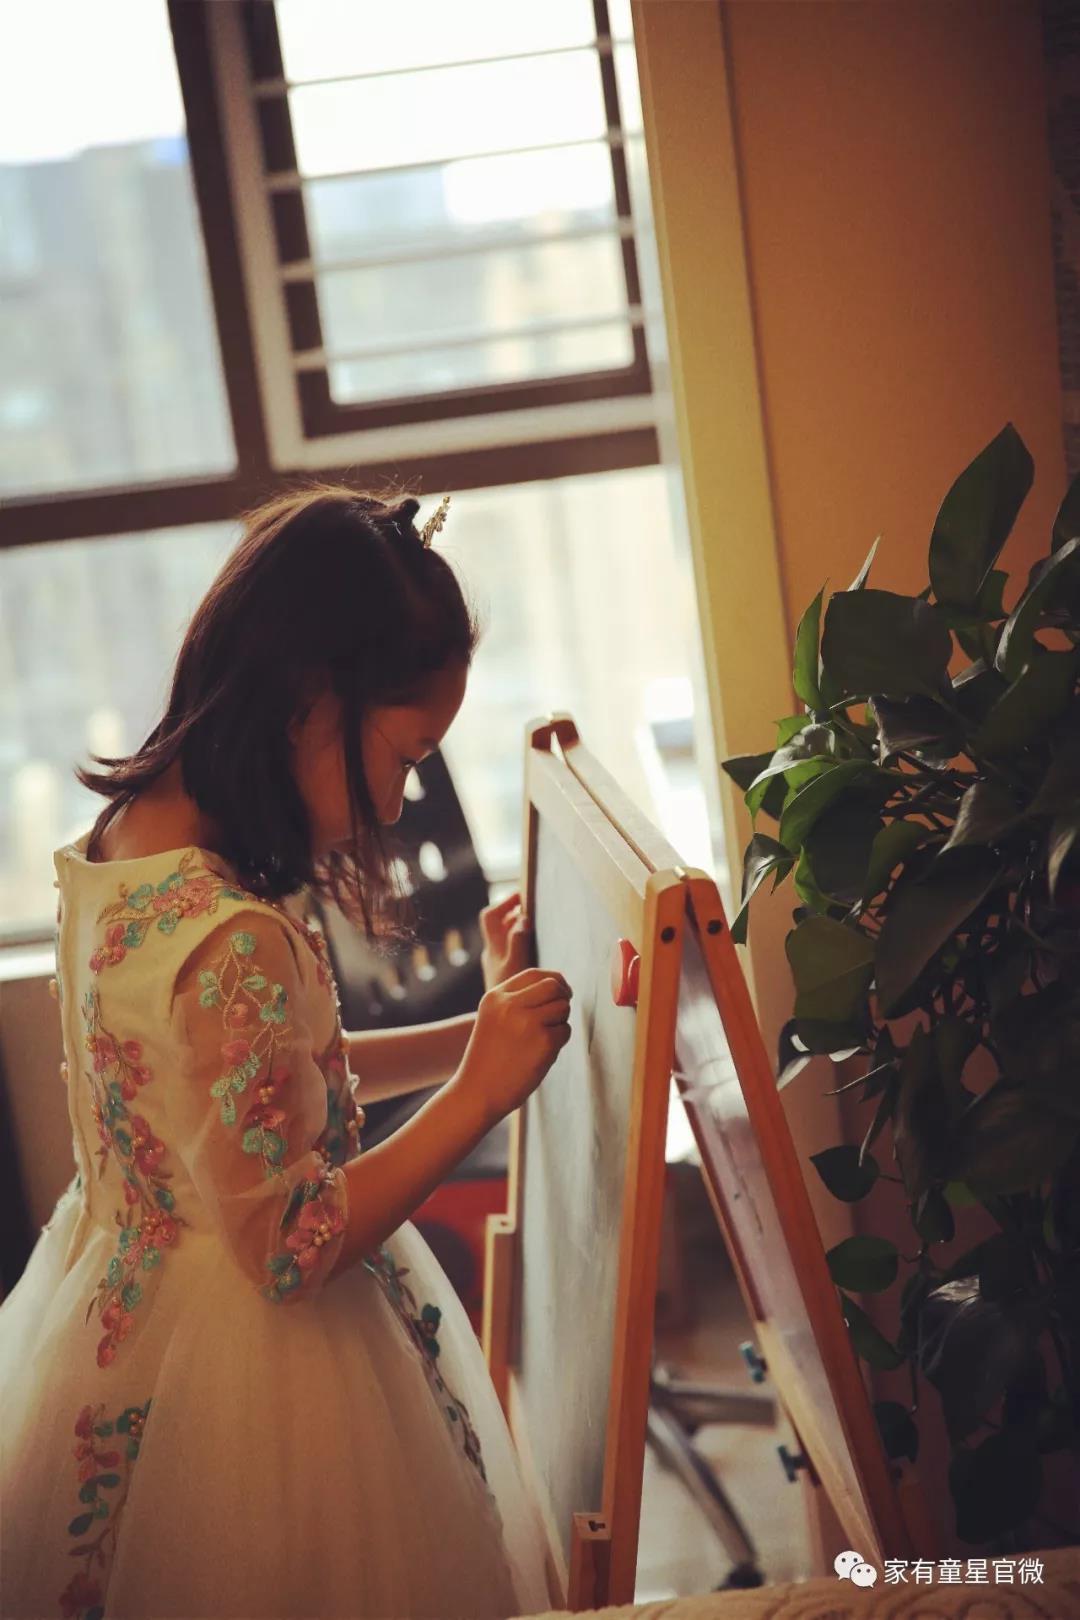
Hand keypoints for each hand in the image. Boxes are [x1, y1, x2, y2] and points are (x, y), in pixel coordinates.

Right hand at [453, 968, 572, 1124]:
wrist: (476, 1092)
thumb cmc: (488, 1059)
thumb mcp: (493, 1019)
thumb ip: (518, 1001)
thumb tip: (557, 987)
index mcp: (495, 997)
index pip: (534, 974)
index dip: (553, 980)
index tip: (560, 992)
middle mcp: (510, 1005)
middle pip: (553, 985)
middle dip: (563, 997)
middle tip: (560, 1014)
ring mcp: (527, 1022)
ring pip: (563, 1007)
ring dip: (560, 1021)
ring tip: (543, 1039)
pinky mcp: (544, 1042)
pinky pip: (565, 1031)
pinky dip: (559, 1042)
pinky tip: (541, 1055)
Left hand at [480, 889, 531, 990]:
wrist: (499, 1025)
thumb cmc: (508, 997)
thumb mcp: (515, 967)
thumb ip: (518, 942)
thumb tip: (522, 918)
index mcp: (493, 949)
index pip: (491, 917)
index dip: (504, 903)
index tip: (521, 896)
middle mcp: (492, 954)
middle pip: (497, 924)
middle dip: (511, 912)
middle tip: (529, 906)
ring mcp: (497, 964)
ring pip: (504, 937)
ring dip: (516, 927)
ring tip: (533, 923)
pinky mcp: (504, 974)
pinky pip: (511, 950)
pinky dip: (520, 942)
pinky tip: (534, 949)